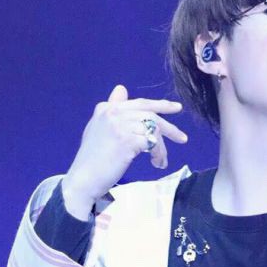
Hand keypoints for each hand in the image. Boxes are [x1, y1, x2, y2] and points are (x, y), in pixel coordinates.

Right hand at [61, 85, 186, 218]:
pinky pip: (153, 144)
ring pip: (154, 131)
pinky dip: (158, 154)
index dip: (160, 105)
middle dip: (170, 127)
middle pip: (151, 114)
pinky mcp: (127, 140)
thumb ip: (112, 108)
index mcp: (106, 108)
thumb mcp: (100, 128)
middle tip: (183, 138)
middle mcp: (113, 113)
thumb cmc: (93, 158)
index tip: (176, 108)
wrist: (84, 178)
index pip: (140, 103)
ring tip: (161, 161)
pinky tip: (156, 163)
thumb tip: (121, 88)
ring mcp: (120, 126)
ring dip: (162, 148)